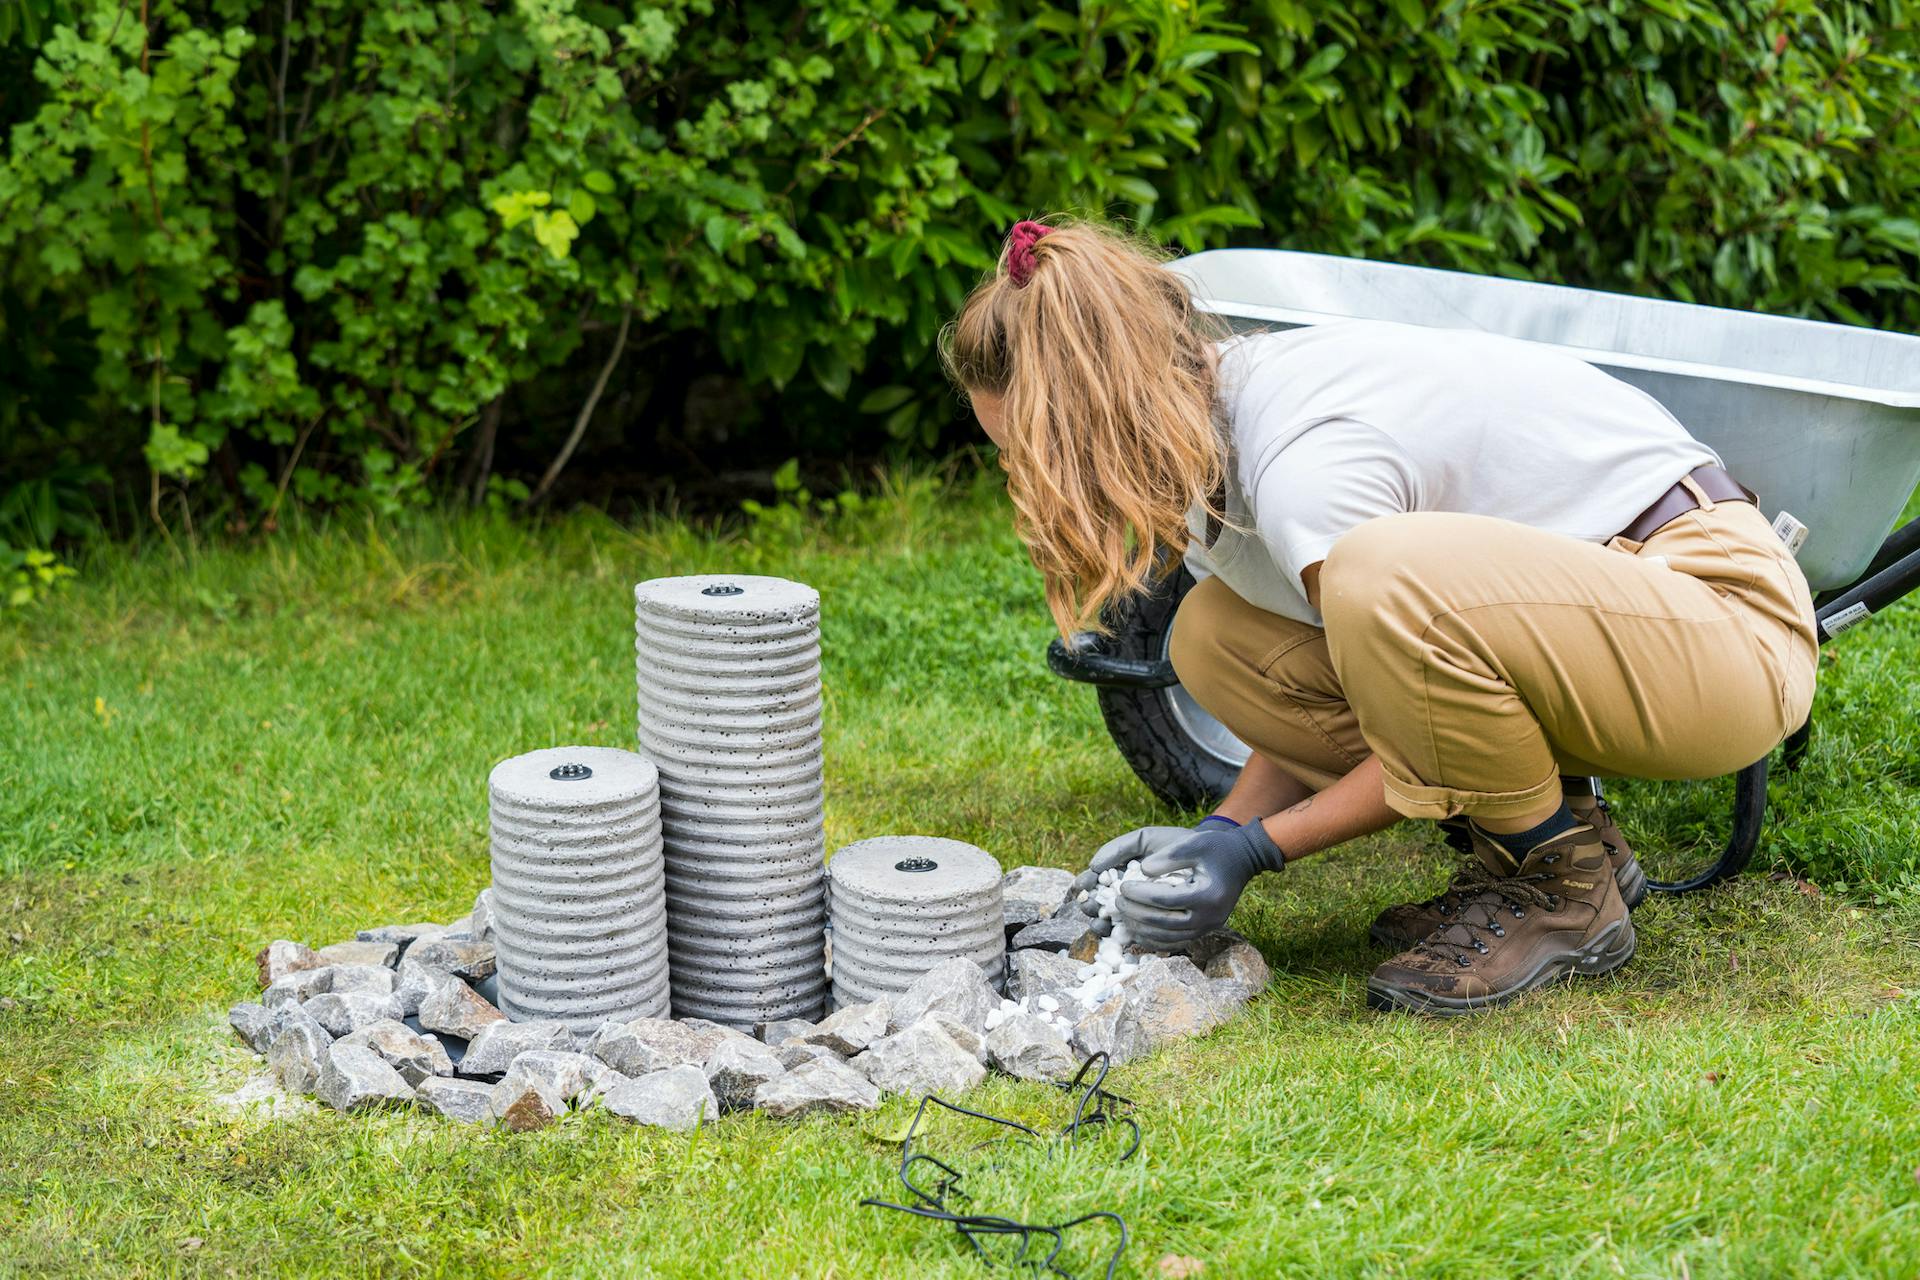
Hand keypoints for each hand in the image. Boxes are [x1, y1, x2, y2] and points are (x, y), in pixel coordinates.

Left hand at [1115, 820, 1285, 948]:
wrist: (1242, 859)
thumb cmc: (1216, 847)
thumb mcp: (1194, 843)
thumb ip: (1169, 856)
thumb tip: (1142, 870)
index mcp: (1207, 894)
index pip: (1164, 899)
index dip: (1139, 894)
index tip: (1122, 886)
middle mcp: (1210, 917)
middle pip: (1163, 923)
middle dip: (1135, 913)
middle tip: (1117, 902)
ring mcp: (1208, 927)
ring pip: (1168, 938)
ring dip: (1141, 929)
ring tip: (1123, 915)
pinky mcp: (1205, 931)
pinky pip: (1175, 942)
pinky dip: (1154, 940)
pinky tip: (1138, 930)